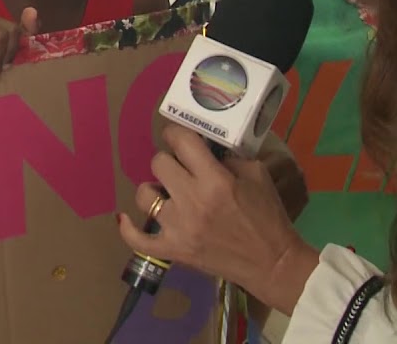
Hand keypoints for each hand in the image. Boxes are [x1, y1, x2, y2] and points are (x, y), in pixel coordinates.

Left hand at [116, 124, 316, 312]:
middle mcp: (192, 200)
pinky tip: (124, 217)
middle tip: (181, 170)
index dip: (176, 134)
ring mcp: (178, 227)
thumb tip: (203, 147)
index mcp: (215, 180)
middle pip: (158, 163)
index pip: (181, 141)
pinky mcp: (172, 250)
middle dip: (170, 162)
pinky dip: (128, 228)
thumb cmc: (267, 217)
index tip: (178, 138)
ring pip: (143, 194)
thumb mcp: (257, 175)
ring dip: (154, 191)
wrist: (272, 262)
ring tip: (168, 195)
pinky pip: (136, 239)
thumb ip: (228, 157)